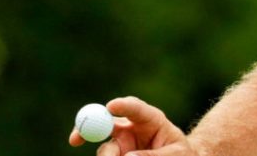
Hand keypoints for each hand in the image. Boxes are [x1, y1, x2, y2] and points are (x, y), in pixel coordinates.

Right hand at [68, 96, 194, 155]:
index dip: (122, 105)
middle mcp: (131, 128)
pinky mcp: (115, 155)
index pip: (135, 108)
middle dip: (91, 128)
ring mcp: (120, 143)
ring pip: (105, 149)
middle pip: (106, 122)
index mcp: (151, 120)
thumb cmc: (181, 154)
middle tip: (76, 138)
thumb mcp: (177, 154)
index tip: (111, 106)